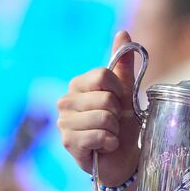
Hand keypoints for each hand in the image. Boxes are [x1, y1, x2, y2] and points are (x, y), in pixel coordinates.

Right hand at [56, 30, 141, 185]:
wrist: (122, 158)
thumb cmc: (123, 124)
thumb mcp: (126, 92)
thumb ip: (123, 64)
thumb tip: (122, 32)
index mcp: (78, 85)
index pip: (104, 75)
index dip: (120, 90)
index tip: (120, 100)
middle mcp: (65, 101)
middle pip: (106, 98)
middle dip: (118, 113)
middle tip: (114, 122)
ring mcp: (63, 123)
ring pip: (104, 118)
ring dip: (115, 130)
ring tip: (109, 134)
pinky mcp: (67, 143)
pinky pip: (98, 135)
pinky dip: (109, 142)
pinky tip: (105, 146)